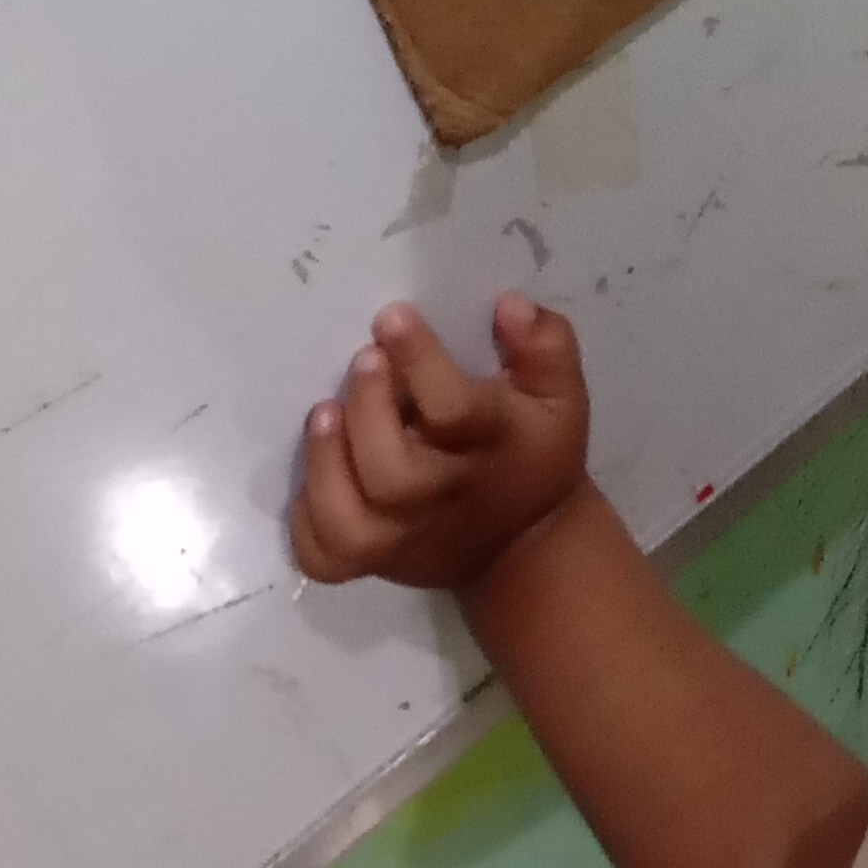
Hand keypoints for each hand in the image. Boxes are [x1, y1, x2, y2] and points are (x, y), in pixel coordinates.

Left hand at [291, 291, 591, 596]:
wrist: (525, 546)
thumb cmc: (535, 451)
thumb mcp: (561, 393)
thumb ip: (544, 343)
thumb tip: (507, 305)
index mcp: (494, 445)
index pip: (454, 409)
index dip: (418, 361)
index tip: (391, 317)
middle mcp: (445, 496)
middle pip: (393, 474)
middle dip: (366, 411)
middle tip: (362, 359)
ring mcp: (404, 538)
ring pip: (350, 525)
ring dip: (325, 466)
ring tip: (322, 413)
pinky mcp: (374, 562)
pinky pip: (325, 559)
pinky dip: (305, 521)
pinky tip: (314, 474)